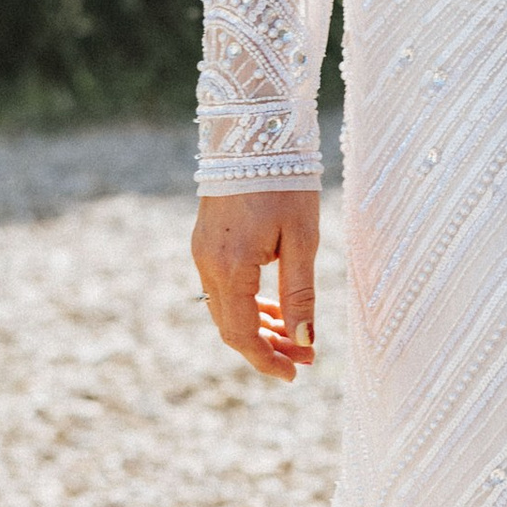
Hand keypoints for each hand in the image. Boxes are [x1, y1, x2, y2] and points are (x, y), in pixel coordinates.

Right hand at [192, 188, 320, 381]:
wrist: (252, 133)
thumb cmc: (284, 182)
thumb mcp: (302, 239)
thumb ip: (300, 292)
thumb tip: (304, 339)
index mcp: (230, 268)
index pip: (242, 334)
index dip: (268, 360)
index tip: (296, 373)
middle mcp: (207, 265)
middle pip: (231, 327)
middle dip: (267, 348)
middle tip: (305, 357)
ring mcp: (201, 253)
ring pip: (225, 309)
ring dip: (258, 327)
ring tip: (296, 336)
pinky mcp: (205, 243)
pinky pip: (222, 288)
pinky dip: (248, 304)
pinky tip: (275, 308)